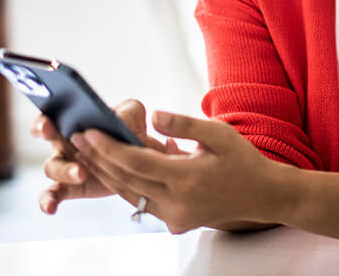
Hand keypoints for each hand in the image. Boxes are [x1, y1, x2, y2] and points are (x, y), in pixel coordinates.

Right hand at [31, 100, 182, 213]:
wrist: (141, 160)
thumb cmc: (131, 131)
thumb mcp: (133, 115)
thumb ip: (128, 112)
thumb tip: (119, 120)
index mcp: (73, 119)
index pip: (51, 113)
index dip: (44, 116)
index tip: (47, 122)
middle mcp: (63, 141)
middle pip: (45, 135)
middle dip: (43, 131)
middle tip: (50, 131)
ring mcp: (64, 165)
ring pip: (52, 167)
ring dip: (65, 170)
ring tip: (82, 173)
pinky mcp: (71, 187)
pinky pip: (52, 194)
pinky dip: (48, 201)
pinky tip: (50, 208)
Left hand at [71, 111, 276, 233]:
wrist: (262, 196)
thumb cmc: (242, 160)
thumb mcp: (218, 134)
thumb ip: (184, 124)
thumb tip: (153, 115)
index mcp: (186, 179)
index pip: (135, 162)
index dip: (108, 147)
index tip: (88, 130)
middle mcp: (177, 202)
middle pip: (126, 179)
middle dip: (98, 158)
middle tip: (76, 137)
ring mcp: (175, 216)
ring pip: (129, 194)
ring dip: (106, 173)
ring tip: (86, 152)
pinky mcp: (176, 223)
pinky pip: (142, 203)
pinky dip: (125, 185)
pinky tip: (112, 169)